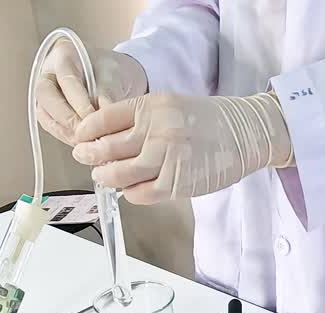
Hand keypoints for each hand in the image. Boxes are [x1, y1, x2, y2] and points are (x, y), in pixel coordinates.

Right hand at [35, 40, 147, 145]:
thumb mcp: (113, 77)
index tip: (94, 119)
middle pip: (47, 97)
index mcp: (63, 55)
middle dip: (67, 118)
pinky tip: (81, 144)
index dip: (79, 102)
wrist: (112, 78)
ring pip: (45, 114)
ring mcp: (44, 93)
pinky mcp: (47, 111)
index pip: (67, 80)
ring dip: (64, 131)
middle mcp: (48, 73)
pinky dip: (65, 136)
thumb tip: (104, 122)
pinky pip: (50, 125)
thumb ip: (106, 95)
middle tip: (87, 134)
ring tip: (85, 143)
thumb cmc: (112, 72)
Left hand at [71, 92, 292, 203]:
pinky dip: (130, 194)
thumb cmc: (208, 121)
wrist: (245, 133)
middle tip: (86, 160)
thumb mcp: (170, 106)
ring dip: (107, 178)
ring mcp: (166, 158)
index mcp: (151, 107)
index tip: (79, 139)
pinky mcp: (177, 183)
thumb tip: (108, 141)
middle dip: (90, 156)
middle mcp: (156, 130)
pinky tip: (131, 190)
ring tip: (106, 177)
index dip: (85, 132)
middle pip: (106, 148)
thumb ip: (141, 120)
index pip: (103, 119)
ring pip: (119, 174)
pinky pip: (140, 193)